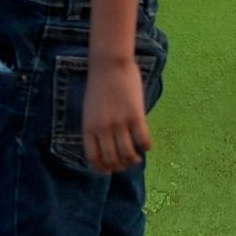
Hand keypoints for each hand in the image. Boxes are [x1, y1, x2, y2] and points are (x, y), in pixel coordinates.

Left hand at [81, 58, 151, 172]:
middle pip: (112, 159)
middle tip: (126, 164)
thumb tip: (106, 144)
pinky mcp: (135, 116)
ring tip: (137, 158)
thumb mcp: (90, 109)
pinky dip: (146, 147)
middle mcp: (102, 129)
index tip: (109, 171)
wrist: (109, 64)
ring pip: (128, 153)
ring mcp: (119, 123)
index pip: (93, 157)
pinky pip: (143, 140)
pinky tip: (146, 145)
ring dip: (134, 160)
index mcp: (88, 128)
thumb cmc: (99, 85)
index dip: (102, 168)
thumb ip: (96, 127)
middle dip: (120, 166)